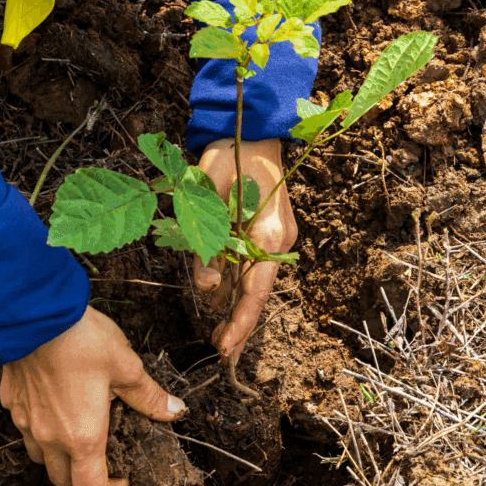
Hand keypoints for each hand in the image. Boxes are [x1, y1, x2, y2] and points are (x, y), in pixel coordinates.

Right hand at [0, 305, 185, 485]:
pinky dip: (40, 427)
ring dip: (59, 456)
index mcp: (82, 436)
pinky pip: (25, 426)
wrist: (34, 314)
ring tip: (79, 431)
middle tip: (105, 457)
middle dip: (84, 478)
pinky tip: (55, 402)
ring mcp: (25, 420)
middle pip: (62, 479)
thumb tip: (175, 410)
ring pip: (39, 456)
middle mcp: (49, 437)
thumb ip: (149, 396)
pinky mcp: (10, 400)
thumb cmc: (82, 340)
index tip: (123, 479)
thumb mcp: (126, 366)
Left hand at [193, 138, 297, 364]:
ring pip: (256, 281)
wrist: (253, 131)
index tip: (225, 348)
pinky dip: (240, 287)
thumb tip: (209, 288)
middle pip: (259, 292)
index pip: (255, 288)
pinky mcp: (269, 232)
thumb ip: (206, 242)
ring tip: (223, 339)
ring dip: (240, 309)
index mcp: (269, 231)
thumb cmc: (229, 155)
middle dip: (242, 325)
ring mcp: (277, 237)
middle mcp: (279, 239)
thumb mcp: (207, 195)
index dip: (241, 322)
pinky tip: (228, 305)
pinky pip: (253, 266)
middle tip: (223, 354)